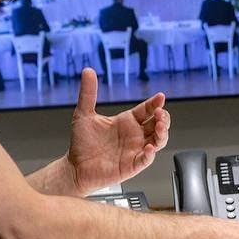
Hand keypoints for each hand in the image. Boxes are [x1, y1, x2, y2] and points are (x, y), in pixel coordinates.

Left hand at [66, 68, 170, 195]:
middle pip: (158, 124)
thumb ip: (88, 93)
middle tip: (159, 113)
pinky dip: (150, 154)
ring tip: (160, 126)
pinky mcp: (132, 165)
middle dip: (163, 117)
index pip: (146, 110)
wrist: (74, 167)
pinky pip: (146, 159)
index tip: (160, 96)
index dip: (155, 103)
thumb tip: (87, 71)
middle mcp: (134, 135)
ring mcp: (135, 150)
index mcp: (127, 122)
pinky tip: (148, 147)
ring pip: (158, 140)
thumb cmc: (81, 143)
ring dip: (162, 133)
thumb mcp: (84, 114)